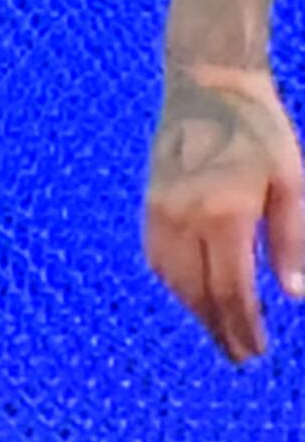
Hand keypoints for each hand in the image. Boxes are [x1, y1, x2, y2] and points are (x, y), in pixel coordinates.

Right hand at [145, 57, 304, 360]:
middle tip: (239, 354)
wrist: (207, 87)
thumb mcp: (291, 182)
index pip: (231, 289)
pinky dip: (173, 283)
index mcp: (224, 215)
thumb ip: (291, 239)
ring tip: (218, 328)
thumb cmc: (260, 131)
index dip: (244, 325)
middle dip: (219, 327)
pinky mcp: (150, 203)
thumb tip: (294, 294)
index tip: (256, 351)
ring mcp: (160, 212)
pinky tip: (190, 291)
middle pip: (198, 292)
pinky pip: (156, 257)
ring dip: (193, 309)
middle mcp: (184, 219)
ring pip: (172, 279)